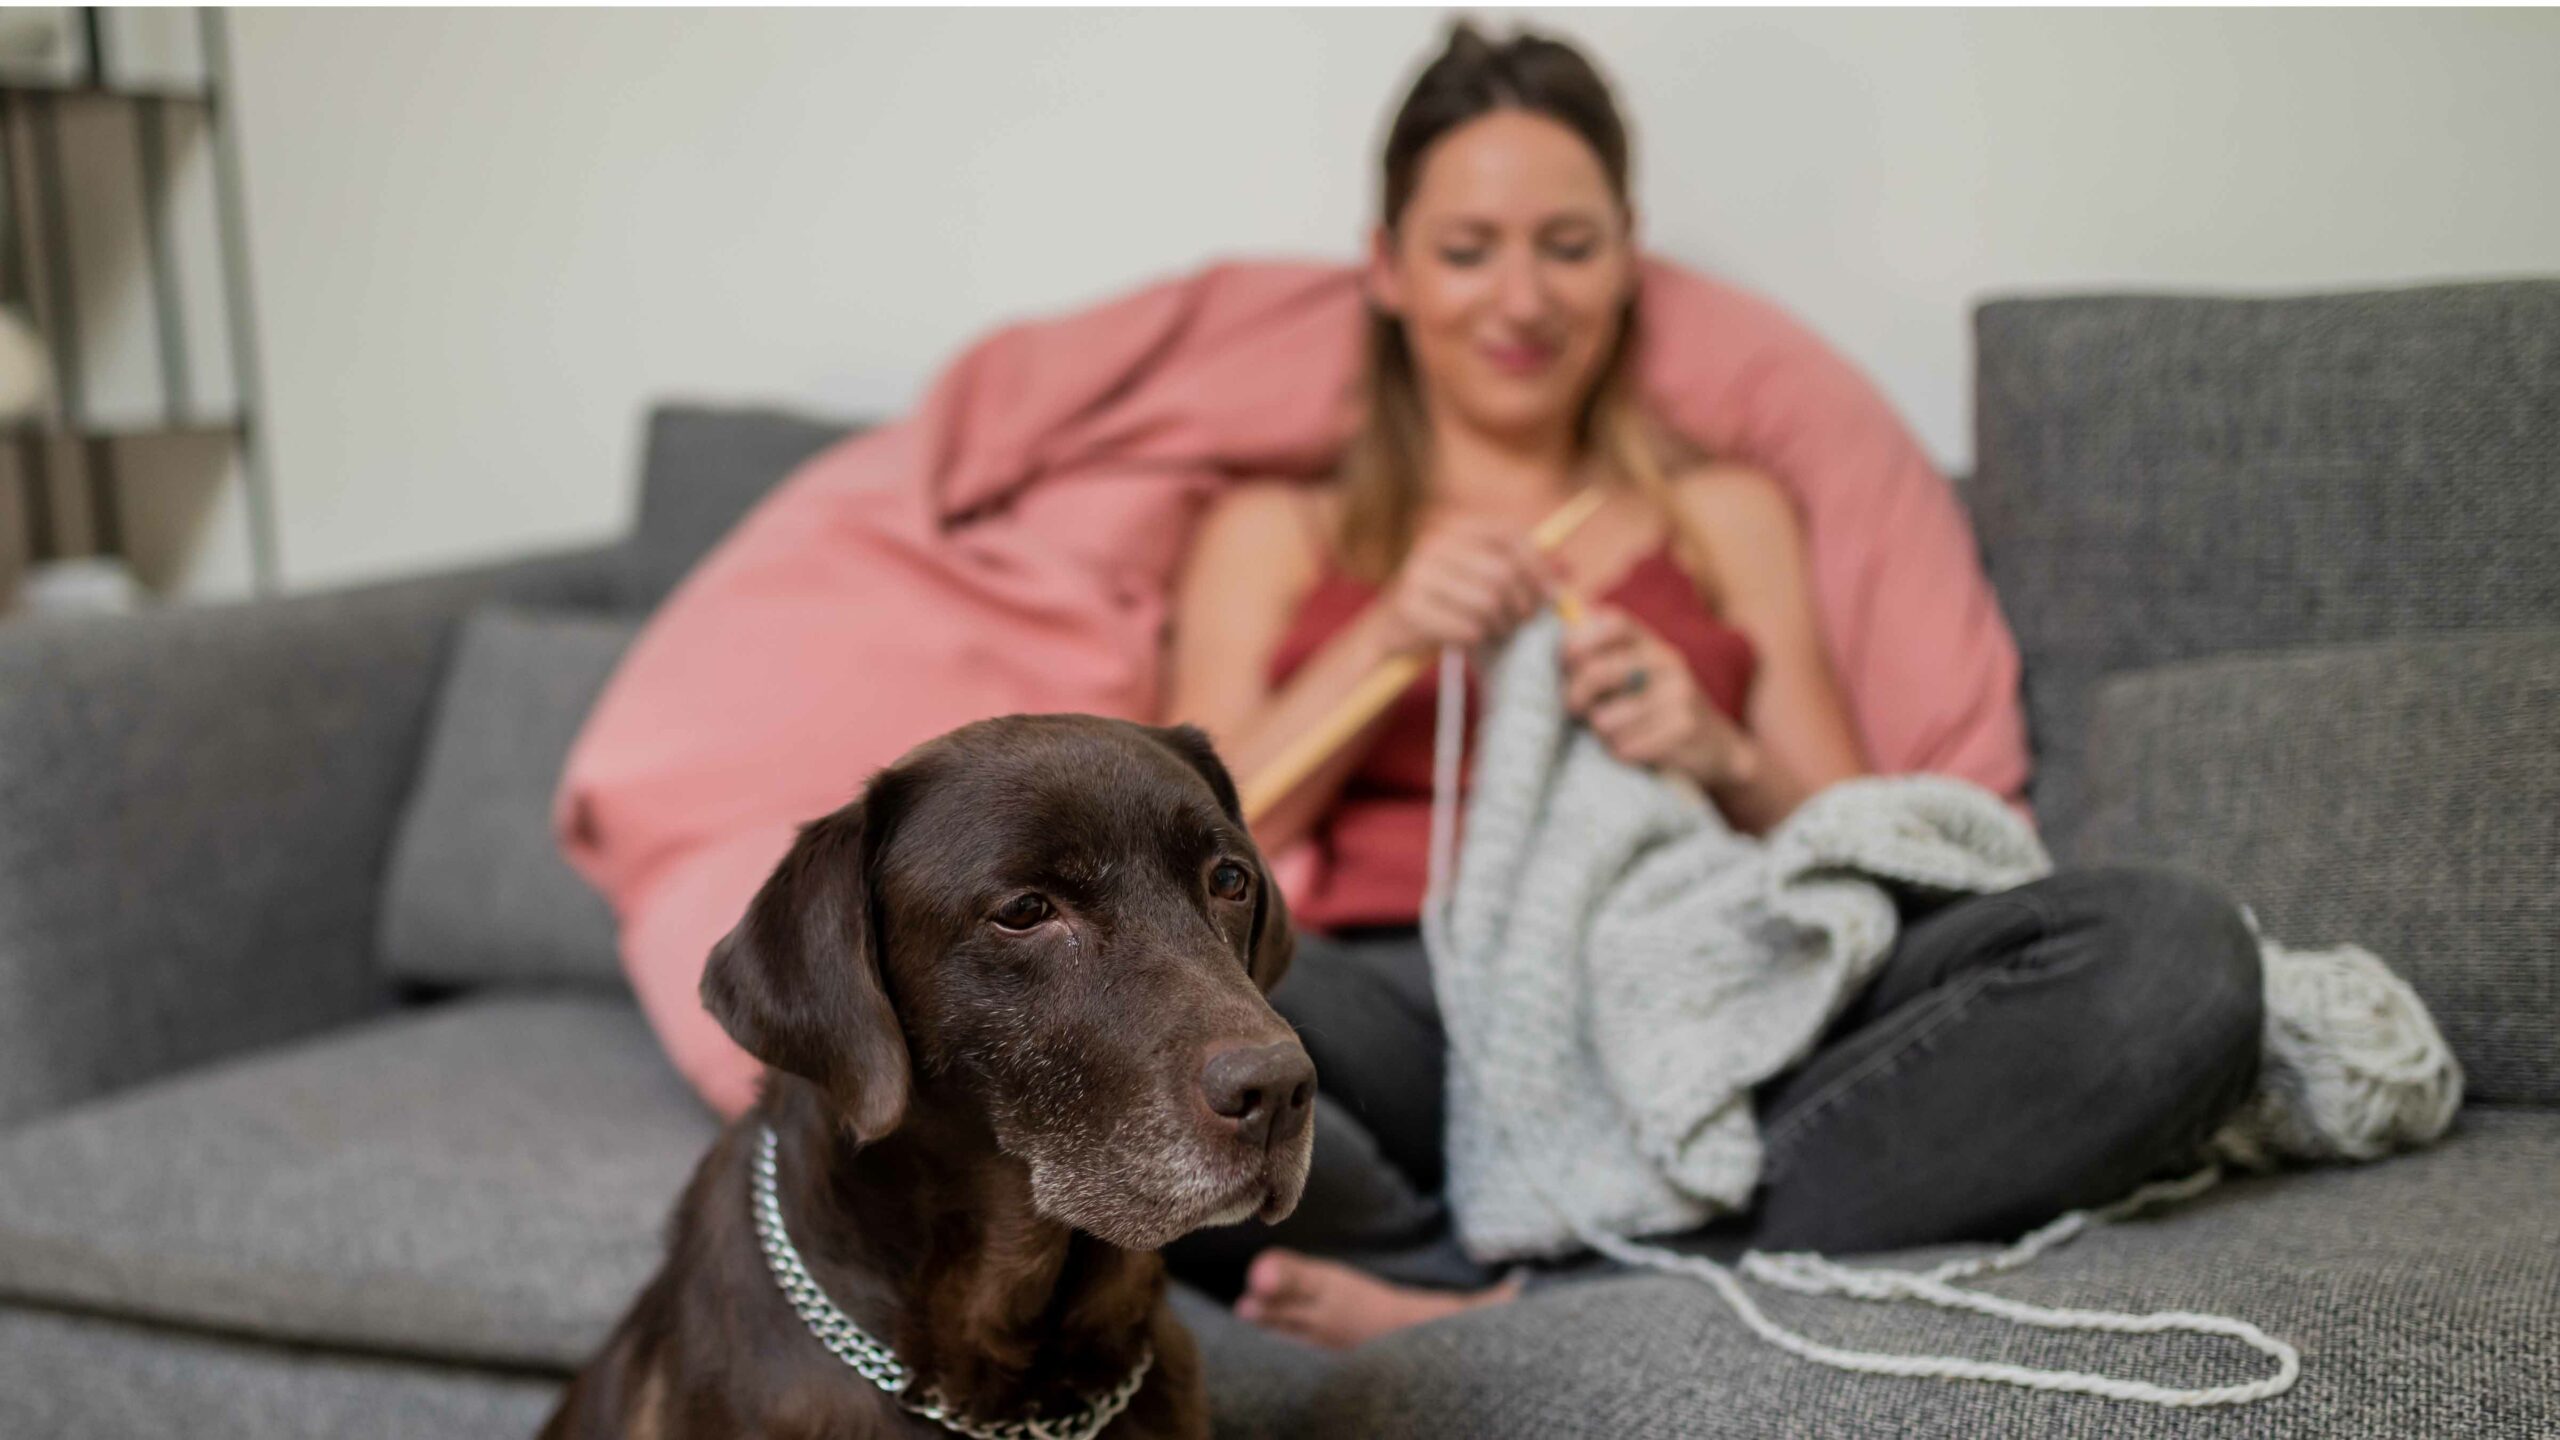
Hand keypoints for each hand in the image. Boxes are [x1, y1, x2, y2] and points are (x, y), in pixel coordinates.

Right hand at [1373, 516, 1556, 652]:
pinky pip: (1466, 628)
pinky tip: (1470, 639)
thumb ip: (1522, 569)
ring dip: (1501, 625)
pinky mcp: (1409, 608)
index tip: (1553, 593)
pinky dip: (1477, 639)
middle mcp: (1432, 545)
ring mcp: (1417, 575)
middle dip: (1524, 603)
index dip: (1538, 564)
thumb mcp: (1481, 578)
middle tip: (1526, 620)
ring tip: (1497, 631)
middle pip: (1503, 573)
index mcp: (1453, 528)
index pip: (1509, 534)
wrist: (1389, 631)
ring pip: (1488, 604)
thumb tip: (1568, 567)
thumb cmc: (1448, 604)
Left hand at [1560, 605, 1750, 784]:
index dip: (1579, 639)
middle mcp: (1668, 662)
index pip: (1612, 622)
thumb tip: (1551, 603)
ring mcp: (1679, 695)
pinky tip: (1637, 751)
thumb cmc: (1658, 709)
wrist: (1719, 747)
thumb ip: (1601, 651)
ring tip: (1617, 733)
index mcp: (1652, 643)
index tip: (1564, 662)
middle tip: (1574, 709)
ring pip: (1605, 720)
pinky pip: (1625, 747)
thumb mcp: (1639, 673)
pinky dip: (1622, 754)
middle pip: (1597, 673)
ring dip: (1602, 734)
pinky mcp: (1683, 729)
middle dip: (1574, 696)